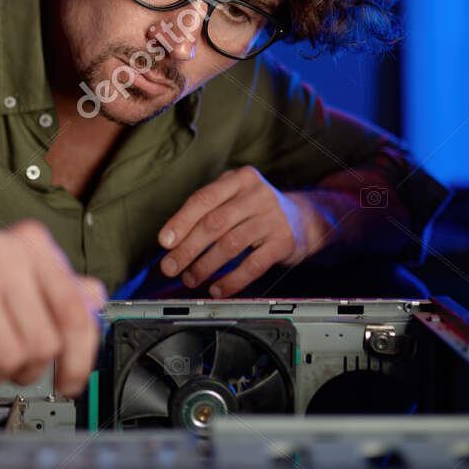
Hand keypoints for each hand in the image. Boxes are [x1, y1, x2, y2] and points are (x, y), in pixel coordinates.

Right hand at [0, 220, 105, 395]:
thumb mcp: (17, 283)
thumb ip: (59, 292)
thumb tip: (95, 299)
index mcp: (32, 243)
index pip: (75, 312)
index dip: (79, 359)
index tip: (70, 384)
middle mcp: (2, 249)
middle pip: (43, 344)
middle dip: (24, 368)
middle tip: (1, 360)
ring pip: (8, 358)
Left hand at [156, 166, 328, 297]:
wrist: (304, 218)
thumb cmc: (257, 210)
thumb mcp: (234, 198)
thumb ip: (206, 213)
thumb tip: (172, 242)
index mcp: (239, 179)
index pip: (203, 199)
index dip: (181, 222)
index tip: (164, 242)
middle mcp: (256, 195)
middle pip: (214, 223)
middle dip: (188, 249)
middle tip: (170, 267)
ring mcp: (272, 218)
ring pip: (231, 245)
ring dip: (206, 266)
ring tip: (191, 279)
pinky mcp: (284, 242)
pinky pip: (253, 265)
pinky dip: (232, 280)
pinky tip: (218, 289)